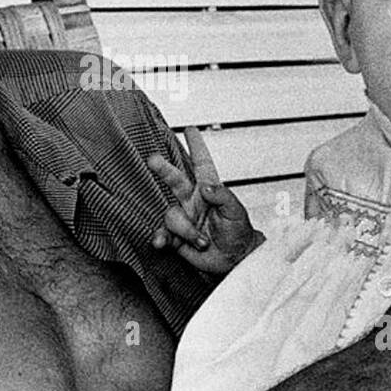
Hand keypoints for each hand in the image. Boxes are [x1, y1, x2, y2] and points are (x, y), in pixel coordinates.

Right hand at [148, 127, 260, 274]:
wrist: (233, 261)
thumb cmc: (238, 233)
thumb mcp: (237, 212)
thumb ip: (223, 197)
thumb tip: (207, 187)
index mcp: (209, 190)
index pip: (202, 164)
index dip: (196, 146)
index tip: (190, 129)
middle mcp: (192, 201)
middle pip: (175, 180)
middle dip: (163, 169)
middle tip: (153, 159)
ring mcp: (183, 217)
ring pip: (171, 214)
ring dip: (185, 229)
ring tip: (201, 240)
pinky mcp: (176, 236)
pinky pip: (163, 233)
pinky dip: (161, 238)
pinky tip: (161, 242)